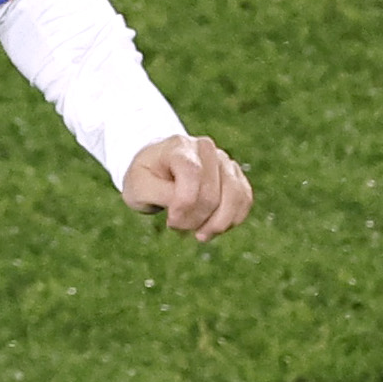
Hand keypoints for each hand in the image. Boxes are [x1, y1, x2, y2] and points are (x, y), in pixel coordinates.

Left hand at [121, 133, 252, 242]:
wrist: (157, 167)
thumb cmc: (145, 178)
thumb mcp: (138, 188)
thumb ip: (160, 195)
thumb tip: (185, 205)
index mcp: (179, 147)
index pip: (192, 174)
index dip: (185, 205)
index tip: (171, 222)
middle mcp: (206, 149)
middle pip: (212, 193)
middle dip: (194, 220)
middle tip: (176, 226)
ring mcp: (223, 160)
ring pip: (235, 196)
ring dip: (216, 224)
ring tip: (199, 234)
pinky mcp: (234, 175)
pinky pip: (244, 199)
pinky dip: (231, 220)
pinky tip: (213, 228)